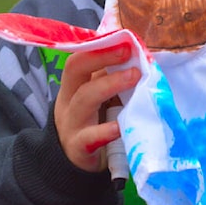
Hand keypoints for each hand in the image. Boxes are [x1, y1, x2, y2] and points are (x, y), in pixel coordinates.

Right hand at [53, 43, 139, 171]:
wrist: (74, 165)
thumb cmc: (92, 125)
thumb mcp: (97, 99)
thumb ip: (109, 80)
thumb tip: (136, 55)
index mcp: (73, 85)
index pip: (80, 56)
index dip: (100, 46)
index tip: (124, 39)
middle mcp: (68, 100)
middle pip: (75, 69)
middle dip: (101, 56)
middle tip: (128, 52)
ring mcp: (71, 124)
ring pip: (84, 99)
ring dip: (109, 85)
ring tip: (134, 77)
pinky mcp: (78, 148)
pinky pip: (90, 138)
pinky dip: (105, 131)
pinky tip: (120, 127)